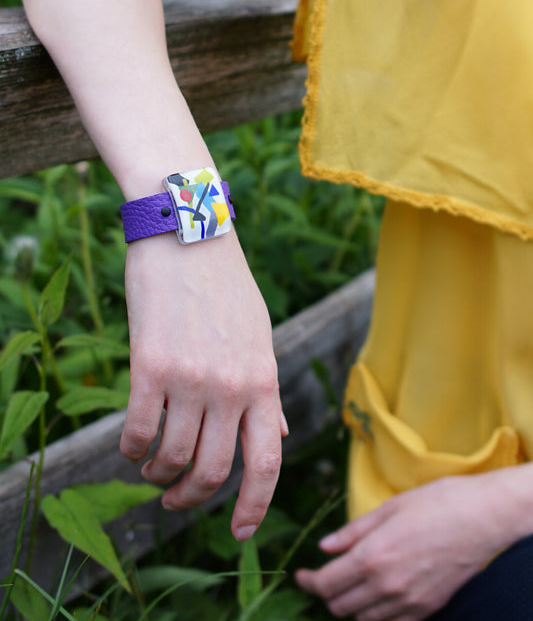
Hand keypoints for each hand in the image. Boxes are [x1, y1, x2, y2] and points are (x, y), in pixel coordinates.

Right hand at [120, 229, 286, 540]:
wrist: (190, 235)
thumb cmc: (227, 289)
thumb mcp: (261, 338)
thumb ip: (267, 391)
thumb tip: (280, 433)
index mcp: (264, 381)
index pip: (267, 461)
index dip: (256, 506)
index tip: (240, 533)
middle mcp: (231, 387)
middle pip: (215, 471)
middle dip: (193, 499)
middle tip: (176, 500)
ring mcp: (191, 378)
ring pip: (173, 458)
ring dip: (159, 476)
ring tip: (153, 471)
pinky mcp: (150, 365)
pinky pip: (138, 432)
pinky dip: (132, 450)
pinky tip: (132, 446)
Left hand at [296, 474, 510, 619]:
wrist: (481, 518)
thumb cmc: (434, 504)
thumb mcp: (388, 509)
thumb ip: (352, 532)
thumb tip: (325, 547)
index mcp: (372, 557)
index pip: (326, 584)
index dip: (308, 582)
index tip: (302, 575)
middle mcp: (386, 586)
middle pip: (340, 608)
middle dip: (327, 594)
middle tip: (327, 576)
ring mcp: (408, 602)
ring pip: (363, 620)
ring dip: (351, 606)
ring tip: (352, 584)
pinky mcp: (427, 609)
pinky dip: (377, 615)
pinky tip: (378, 595)